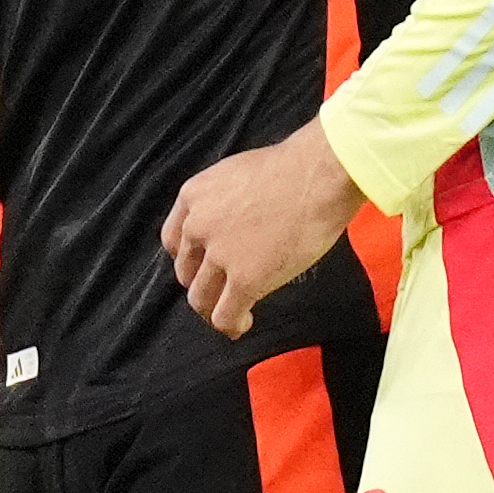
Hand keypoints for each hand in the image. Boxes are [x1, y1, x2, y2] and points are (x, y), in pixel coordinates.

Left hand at [164, 123, 363, 342]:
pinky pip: (225, 315)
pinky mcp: (245, 280)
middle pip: (186, 271)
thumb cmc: (295, 167)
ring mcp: (220, 255)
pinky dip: (232, 324)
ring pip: (201, 298)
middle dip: (202, 284)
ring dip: (214, 309)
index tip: (205, 266)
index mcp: (194, 196)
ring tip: (233, 315)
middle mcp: (198, 226)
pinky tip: (245, 323)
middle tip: (222, 292)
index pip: (174, 240)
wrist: (319, 176)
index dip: (190, 259)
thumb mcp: (238, 173)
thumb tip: (236, 221)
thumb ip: (224, 200)